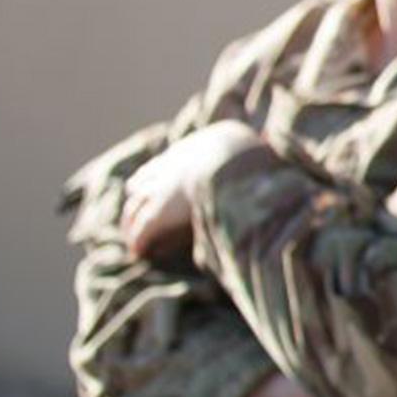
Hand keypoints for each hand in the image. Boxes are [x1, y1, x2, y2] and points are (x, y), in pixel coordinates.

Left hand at [120, 121, 265, 259]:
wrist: (227, 159)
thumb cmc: (243, 153)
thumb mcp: (240, 145)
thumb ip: (245, 153)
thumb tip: (266, 158)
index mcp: (185, 152)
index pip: (160, 166)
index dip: (152, 177)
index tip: (147, 187)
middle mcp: (167, 169)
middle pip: (140, 185)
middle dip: (135, 200)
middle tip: (132, 215)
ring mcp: (161, 191)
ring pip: (134, 208)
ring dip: (130, 223)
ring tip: (131, 237)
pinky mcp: (159, 213)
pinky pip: (142, 229)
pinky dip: (138, 240)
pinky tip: (136, 251)